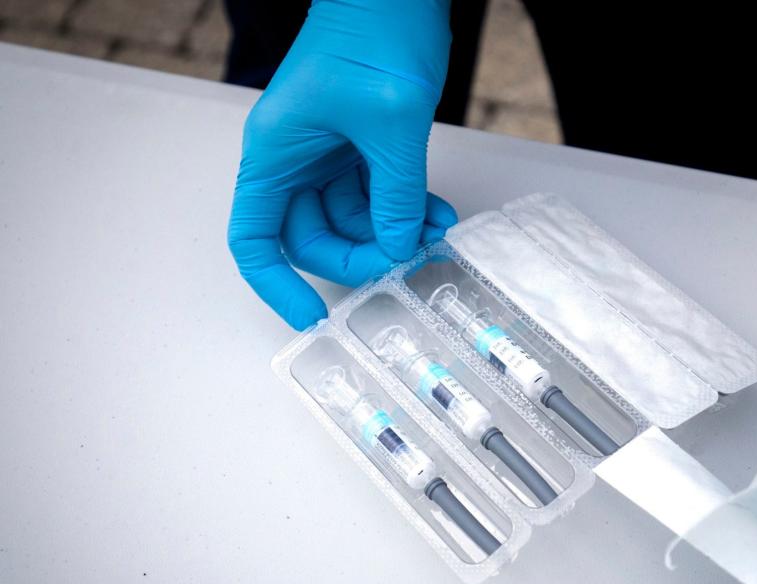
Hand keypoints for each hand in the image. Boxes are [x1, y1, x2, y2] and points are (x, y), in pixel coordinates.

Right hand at [227, 0, 456, 329]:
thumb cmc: (375, 32)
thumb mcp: (390, 125)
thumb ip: (395, 196)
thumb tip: (398, 249)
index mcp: (276, 153)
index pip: (256, 237)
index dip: (277, 284)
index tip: (311, 316)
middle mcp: (295, 158)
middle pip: (313, 237)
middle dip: (361, 256)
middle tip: (406, 262)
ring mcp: (328, 153)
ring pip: (352, 221)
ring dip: (393, 234)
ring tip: (437, 231)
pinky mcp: (360, 145)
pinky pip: (377, 196)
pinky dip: (405, 210)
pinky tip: (438, 214)